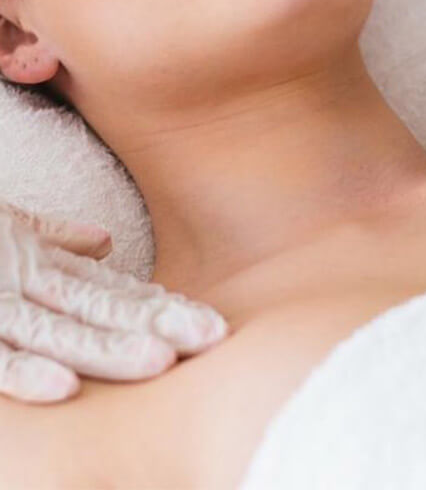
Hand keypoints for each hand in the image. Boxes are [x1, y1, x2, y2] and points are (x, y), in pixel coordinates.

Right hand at [0, 200, 228, 402]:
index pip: (109, 290)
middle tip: (212, 338)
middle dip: (156, 325)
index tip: (207, 322)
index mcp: (37, 263)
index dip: (158, 307)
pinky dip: (24, 372)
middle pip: (98, 307)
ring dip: (108, 347)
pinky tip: (63, 388)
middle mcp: (22, 279)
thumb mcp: (7, 229)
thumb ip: (53, 239)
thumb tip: (102, 242)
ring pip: (57, 330)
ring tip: (159, 362)